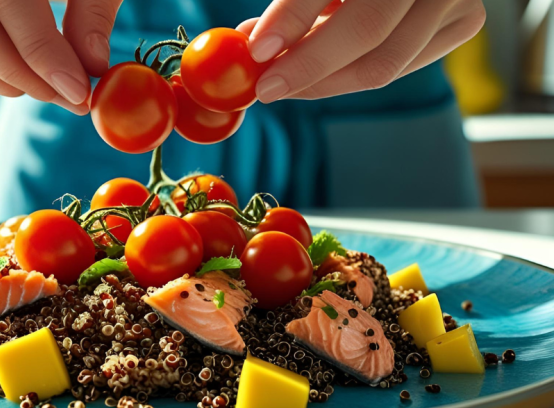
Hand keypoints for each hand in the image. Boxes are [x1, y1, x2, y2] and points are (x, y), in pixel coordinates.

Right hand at [0, 0, 122, 113]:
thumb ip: (93, 12)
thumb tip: (93, 64)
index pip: (11, 4)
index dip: (43, 53)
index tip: (78, 89)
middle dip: (25, 74)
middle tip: (72, 96)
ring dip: (14, 83)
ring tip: (60, 88)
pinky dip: (2, 79)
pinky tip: (37, 76)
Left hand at [239, 0, 485, 101]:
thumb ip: (294, 4)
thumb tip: (252, 44)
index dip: (292, 17)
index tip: (257, 49)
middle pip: (367, 31)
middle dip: (308, 66)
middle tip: (266, 87)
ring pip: (383, 63)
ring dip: (325, 81)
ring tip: (284, 81)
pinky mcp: (466, 20)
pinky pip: (399, 67)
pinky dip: (353, 75)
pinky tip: (324, 71)